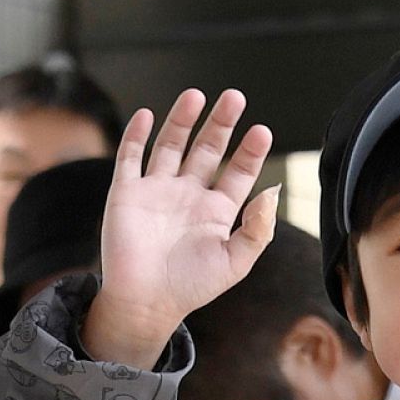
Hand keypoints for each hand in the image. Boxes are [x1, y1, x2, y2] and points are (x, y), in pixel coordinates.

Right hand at [86, 88, 277, 365]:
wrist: (145, 303)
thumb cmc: (192, 287)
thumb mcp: (235, 262)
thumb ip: (257, 229)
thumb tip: (273, 193)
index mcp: (217, 211)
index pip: (239, 173)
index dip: (250, 152)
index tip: (262, 131)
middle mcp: (188, 195)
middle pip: (208, 150)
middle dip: (220, 124)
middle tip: (235, 97)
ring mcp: (157, 191)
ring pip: (171, 145)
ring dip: (182, 120)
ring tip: (196, 96)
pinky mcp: (127, 193)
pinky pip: (131, 157)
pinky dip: (137, 136)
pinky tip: (148, 115)